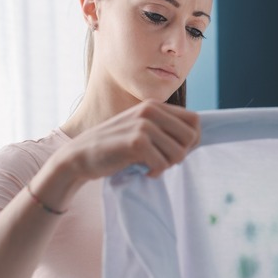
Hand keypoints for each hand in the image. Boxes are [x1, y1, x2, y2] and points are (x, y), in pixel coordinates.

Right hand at [63, 100, 200, 179]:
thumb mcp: (142, 129)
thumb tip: (197, 138)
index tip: (174, 152)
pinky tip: (142, 171)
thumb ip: (165, 129)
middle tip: (162, 160)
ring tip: (150, 165)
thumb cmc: (115, 147)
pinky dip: (155, 172)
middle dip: (180, 154)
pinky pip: (162, 163)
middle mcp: (151, 110)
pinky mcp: (136, 141)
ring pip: (179, 153)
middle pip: (192, 137)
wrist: (80, 156)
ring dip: (166, 165)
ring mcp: (143, 125)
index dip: (192, 141)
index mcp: (155, 106)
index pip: (195, 121)